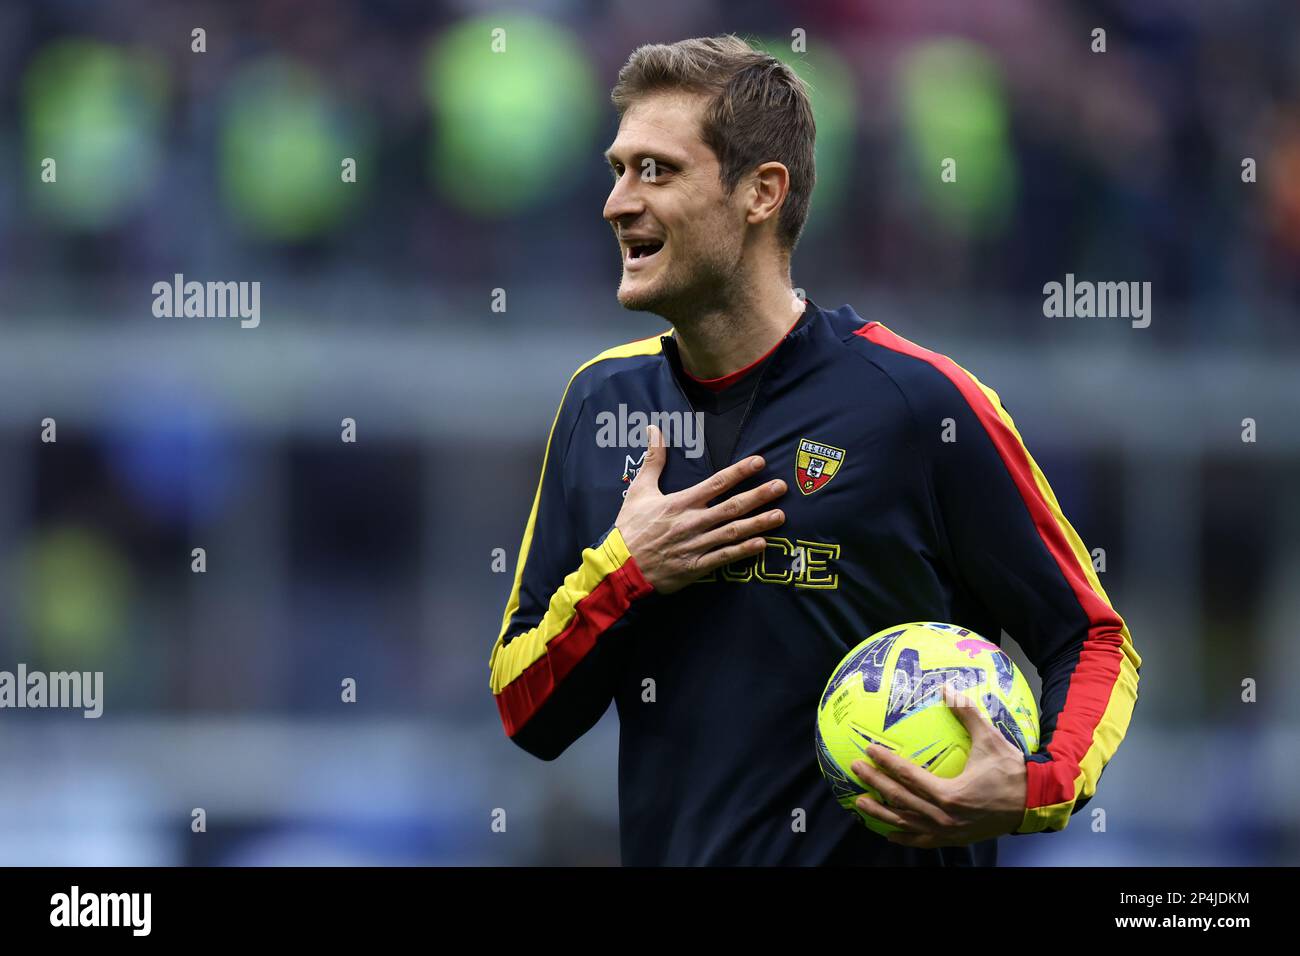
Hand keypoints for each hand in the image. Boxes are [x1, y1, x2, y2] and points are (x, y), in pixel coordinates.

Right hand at [617, 424, 786, 593]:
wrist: (620, 567)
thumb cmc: (630, 527)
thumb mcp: (639, 489)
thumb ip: (653, 459)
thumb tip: (654, 429)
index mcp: (681, 502)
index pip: (716, 483)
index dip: (740, 471)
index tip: (759, 462)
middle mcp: (693, 522)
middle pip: (732, 506)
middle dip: (759, 496)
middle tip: (781, 487)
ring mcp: (696, 545)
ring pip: (733, 532)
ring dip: (758, 523)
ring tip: (780, 515)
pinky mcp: (696, 567)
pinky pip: (724, 558)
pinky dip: (743, 551)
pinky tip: (762, 544)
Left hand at [850, 685, 1027, 846]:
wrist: (1035, 803)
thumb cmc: (1011, 771)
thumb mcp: (989, 739)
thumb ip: (966, 713)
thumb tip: (948, 688)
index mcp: (950, 794)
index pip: (907, 775)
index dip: (885, 762)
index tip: (868, 749)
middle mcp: (945, 817)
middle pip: (900, 799)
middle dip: (874, 783)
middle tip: (855, 768)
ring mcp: (949, 831)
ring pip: (906, 823)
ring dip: (881, 812)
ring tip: (860, 801)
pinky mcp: (955, 839)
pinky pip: (923, 840)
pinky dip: (904, 836)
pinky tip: (889, 832)